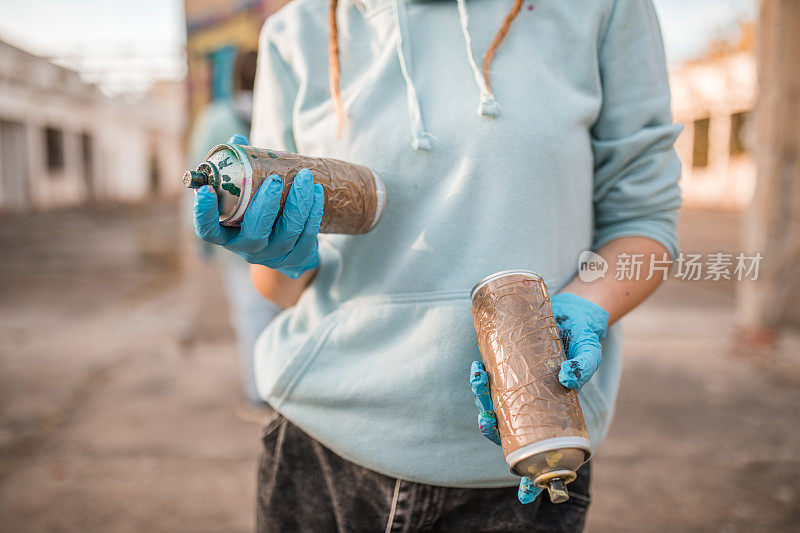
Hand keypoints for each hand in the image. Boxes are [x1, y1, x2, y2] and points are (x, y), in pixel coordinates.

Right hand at [193, 135, 323, 278]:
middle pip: (254, 233)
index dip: (204, 213)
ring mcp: (272, 256)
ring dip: (299, 204)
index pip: (208, 230)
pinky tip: (317, 191)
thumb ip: (240, 168)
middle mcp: (246, 248)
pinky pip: (307, 236)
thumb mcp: (245, 193)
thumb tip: (237, 140)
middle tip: (276, 180)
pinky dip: (313, 212)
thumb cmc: (258, 210)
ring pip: (287, 234)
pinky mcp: (296, 258)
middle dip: (265, 205)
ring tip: (305, 178)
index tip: (208, 191)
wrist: (286, 242)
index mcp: (226, 234)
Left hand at [468, 294, 607, 502]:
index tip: (524, 495)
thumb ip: (584, 366)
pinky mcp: (508, 362)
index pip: (537, 451)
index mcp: (551, 412)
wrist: (573, 308)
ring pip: (494, 403)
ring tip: (479, 381)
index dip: (529, 478)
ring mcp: (517, 383)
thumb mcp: (589, 353)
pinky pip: (491, 376)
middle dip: (490, 427)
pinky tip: (479, 368)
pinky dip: (483, 376)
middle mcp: (531, 402)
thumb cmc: (584, 339)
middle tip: (486, 418)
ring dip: (482, 398)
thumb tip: (566, 377)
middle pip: (506, 428)